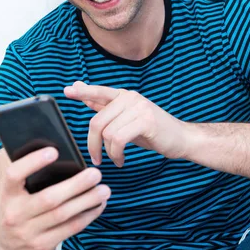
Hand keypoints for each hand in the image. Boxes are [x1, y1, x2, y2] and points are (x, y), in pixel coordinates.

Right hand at [0, 147, 110, 249]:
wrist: (4, 246)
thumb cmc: (17, 208)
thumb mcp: (14, 193)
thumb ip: (30, 176)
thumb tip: (62, 155)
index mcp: (7, 195)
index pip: (14, 175)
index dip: (33, 162)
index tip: (54, 151)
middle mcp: (14, 214)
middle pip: (48, 199)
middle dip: (76, 185)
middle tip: (95, 174)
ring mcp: (28, 233)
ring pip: (63, 215)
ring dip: (87, 201)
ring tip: (104, 190)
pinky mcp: (42, 246)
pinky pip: (69, 229)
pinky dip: (87, 216)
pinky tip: (98, 205)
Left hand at [64, 81, 187, 166]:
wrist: (181, 139)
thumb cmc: (152, 131)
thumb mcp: (127, 119)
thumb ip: (106, 108)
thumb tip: (85, 97)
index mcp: (124, 96)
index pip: (99, 92)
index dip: (83, 92)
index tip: (68, 90)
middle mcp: (130, 97)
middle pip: (97, 121)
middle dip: (93, 143)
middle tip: (96, 158)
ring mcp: (138, 107)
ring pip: (107, 133)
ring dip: (108, 152)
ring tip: (116, 159)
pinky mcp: (146, 121)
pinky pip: (118, 140)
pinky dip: (116, 154)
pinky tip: (121, 160)